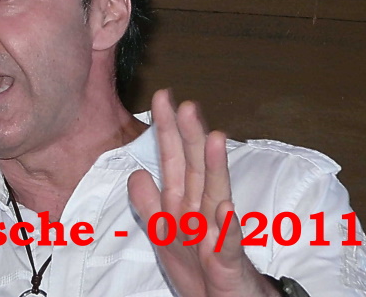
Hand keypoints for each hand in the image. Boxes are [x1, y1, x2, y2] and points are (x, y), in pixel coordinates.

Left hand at [127, 90, 278, 296]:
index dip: (167, 130)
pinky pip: (228, 245)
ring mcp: (218, 235)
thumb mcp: (165, 236)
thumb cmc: (201, 268)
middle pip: (196, 168)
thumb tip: (136, 173)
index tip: (162, 96)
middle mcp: (203, 211)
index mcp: (184, 204)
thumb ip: (150, 205)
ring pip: (216, 197)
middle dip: (191, 137)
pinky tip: (227, 209)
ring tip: (215, 138)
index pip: (174, 159)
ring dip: (215, 169)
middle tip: (186, 104)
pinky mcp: (229, 263)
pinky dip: (228, 227)